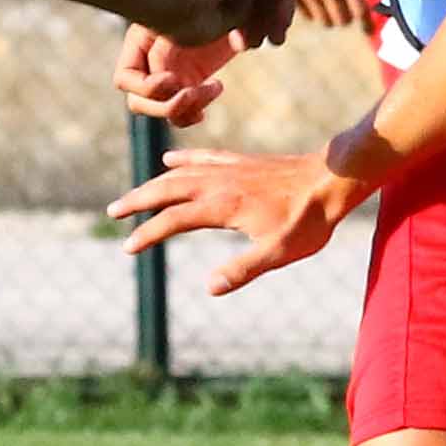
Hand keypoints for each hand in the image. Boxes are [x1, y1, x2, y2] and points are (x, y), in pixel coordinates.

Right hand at [112, 146, 349, 294]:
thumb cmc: (309, 220)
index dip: (148, 234)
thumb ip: (244, 269)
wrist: (332, 179)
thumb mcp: (279, 252)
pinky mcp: (242, 163)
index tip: (128, 247)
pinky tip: (171, 161)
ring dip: (154, 183)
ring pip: (181, 173)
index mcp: (222, 207)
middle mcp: (219, 183)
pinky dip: (184, 159)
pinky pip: (204, 157)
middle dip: (138, 201)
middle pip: (167, 189)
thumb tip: (209, 288)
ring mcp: (229, 169)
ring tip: (134, 194)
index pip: (173, 220)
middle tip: (113, 211)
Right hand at [117, 21, 247, 124]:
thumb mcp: (191, 8)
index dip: (148, 87)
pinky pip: (181, 112)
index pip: (127, 79)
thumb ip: (176, 35)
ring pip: (161, 110)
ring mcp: (169, 75)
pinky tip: (211, 97)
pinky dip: (193, 113)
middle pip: (138, 102)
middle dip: (165, 104)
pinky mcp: (189, 82)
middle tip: (193, 91)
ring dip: (184, 109)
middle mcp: (149, 62)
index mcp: (140, 41)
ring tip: (215, 87)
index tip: (174, 79)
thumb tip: (180, 63)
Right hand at [290, 0, 368, 32]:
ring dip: (328, 16)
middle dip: (345, 16)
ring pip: (324, 21)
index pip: (360, 9)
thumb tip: (360, 11)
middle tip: (343, 10)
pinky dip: (311, 11)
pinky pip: (307, 16)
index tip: (370, 31)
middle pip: (342, 20)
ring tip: (326, 3)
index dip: (367, 23)